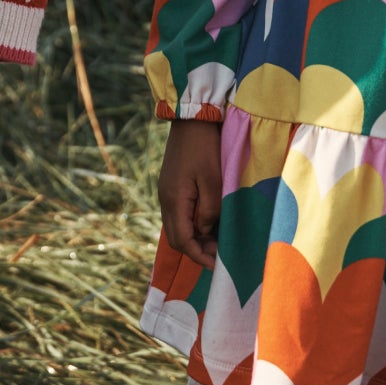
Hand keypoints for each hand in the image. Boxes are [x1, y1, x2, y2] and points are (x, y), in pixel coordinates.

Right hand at [158, 118, 222, 269]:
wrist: (192, 119)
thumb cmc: (205, 147)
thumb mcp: (214, 180)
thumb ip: (210, 211)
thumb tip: (205, 232)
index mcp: (174, 199)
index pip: (182, 240)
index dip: (199, 256)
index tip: (217, 266)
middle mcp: (166, 198)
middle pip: (176, 237)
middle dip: (196, 250)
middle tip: (219, 254)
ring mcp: (167, 191)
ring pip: (177, 226)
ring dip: (195, 238)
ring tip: (217, 240)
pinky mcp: (171, 185)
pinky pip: (179, 214)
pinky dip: (192, 224)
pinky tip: (208, 222)